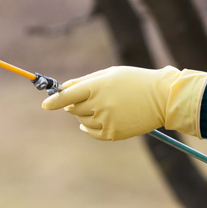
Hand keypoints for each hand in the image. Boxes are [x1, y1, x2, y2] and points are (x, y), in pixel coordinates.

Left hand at [41, 66, 206, 140]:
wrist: (162, 97)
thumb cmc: (134, 81)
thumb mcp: (110, 74)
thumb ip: (85, 81)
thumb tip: (63, 88)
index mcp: (97, 87)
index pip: (68, 96)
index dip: (54, 101)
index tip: (45, 105)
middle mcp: (100, 105)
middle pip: (73, 108)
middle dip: (74, 104)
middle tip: (88, 98)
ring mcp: (107, 121)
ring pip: (82, 120)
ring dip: (84, 114)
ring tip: (102, 106)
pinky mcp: (113, 134)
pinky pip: (92, 133)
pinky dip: (88, 128)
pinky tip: (93, 121)